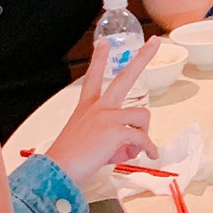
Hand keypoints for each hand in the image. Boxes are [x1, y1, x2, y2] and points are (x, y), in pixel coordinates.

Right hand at [41, 40, 158, 185]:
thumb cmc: (69, 160)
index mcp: (87, 107)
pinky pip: (142, 137)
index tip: (103, 42)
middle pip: (125, 77)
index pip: (94, 77)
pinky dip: (148, 148)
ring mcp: (108, 115)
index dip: (99, 58)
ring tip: (136, 150)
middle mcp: (98, 107)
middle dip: (142, 57)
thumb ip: (110, 137)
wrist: (57, 170)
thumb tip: (130, 146)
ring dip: (144, 134)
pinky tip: (149, 155)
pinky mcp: (116, 129)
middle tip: (154, 42)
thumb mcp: (88, 140)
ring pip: (142, 115)